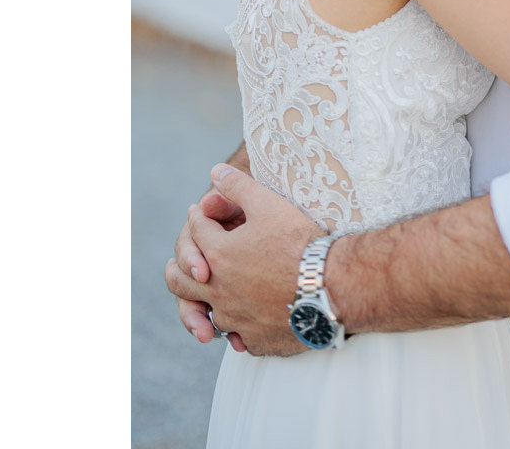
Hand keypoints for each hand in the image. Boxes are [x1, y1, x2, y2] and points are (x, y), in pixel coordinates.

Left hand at [165, 164, 324, 356]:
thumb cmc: (298, 241)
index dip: (198, 216)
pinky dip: (234, 326)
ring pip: (205, 311)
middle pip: (181, 279)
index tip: (198, 211)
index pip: (197, 230)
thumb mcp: (268, 203)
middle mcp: (218, 289)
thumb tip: (215, 172)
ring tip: (204, 293)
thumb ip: (238, 186)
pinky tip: (240, 321)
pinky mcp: (253, 337)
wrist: (329, 284)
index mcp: (218, 254)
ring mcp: (234, 317)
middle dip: (180, 264)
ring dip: (200, 301)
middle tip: (181, 259)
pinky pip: (236, 334)